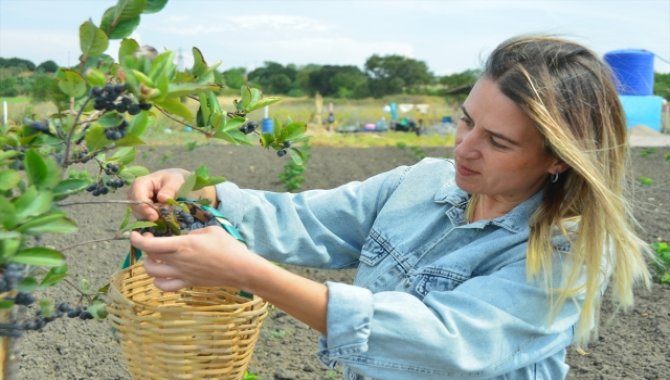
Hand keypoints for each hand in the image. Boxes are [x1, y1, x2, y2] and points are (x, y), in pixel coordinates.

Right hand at [127, 168, 189, 220]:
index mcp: (140, 183)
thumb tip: (163, 198)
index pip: (137, 197)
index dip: (145, 208)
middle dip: (151, 215)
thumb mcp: (175, 181)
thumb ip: (170, 189)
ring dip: (154, 218)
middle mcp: (134, 195)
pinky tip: (163, 218)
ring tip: (166, 214)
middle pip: (137, 209)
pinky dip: (155, 221)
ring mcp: (136, 205)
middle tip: (165, 216)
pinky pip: (145, 220)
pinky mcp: (141, 213)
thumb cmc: (172, 180)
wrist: (172, 184)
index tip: (155, 216)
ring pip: (140, 216)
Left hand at [129, 226, 259, 291]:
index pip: (149, 245)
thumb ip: (193, 233)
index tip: (135, 234)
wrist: (240, 269)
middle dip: (144, 249)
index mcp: (182, 245)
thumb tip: (186, 237)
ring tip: (157, 257)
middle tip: (150, 241)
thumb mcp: (210, 230)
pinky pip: (165, 286)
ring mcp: (182, 274)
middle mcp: (178, 261)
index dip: (137, 239)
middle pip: (149, 258)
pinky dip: (159, 280)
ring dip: (150, 264)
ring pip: (153, 274)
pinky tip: (165, 273)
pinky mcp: (187, 283)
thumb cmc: (228, 247)